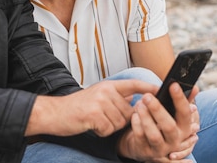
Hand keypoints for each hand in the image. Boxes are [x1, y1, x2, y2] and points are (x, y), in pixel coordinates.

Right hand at [26, 79, 158, 136]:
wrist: (54, 113)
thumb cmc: (77, 107)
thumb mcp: (97, 95)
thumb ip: (115, 97)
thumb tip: (134, 101)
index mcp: (108, 85)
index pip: (133, 84)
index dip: (148, 87)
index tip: (161, 89)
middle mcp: (106, 90)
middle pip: (128, 112)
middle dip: (118, 120)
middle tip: (100, 117)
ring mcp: (100, 101)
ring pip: (119, 122)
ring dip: (109, 127)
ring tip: (95, 120)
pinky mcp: (94, 113)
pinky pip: (108, 129)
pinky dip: (101, 131)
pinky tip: (91, 125)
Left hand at [117, 83, 199, 161]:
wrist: (147, 145)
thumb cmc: (162, 125)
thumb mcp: (174, 115)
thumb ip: (183, 102)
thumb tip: (195, 88)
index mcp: (184, 129)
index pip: (185, 114)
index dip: (180, 99)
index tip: (173, 85)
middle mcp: (174, 141)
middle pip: (169, 126)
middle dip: (157, 109)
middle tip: (147, 96)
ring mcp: (160, 148)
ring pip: (154, 135)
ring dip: (146, 117)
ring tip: (139, 104)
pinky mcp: (145, 151)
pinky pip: (140, 137)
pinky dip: (137, 124)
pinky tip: (134, 115)